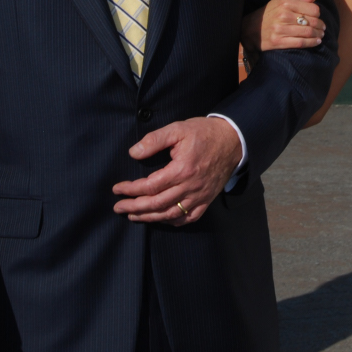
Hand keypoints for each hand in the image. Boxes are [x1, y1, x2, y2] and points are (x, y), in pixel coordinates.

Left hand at [112, 116, 242, 224]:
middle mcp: (190, 186)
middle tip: (118, 207)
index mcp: (182, 169)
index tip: (117, 189)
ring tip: (133, 216)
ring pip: (171, 214)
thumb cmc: (204, 133)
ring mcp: (200, 196)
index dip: (131, 189)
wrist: (233, 140)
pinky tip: (161, 219)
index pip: (150, 186)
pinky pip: (189, 218)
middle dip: (135, 207)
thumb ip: (154, 140)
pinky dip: (173, 222)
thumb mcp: (178, 129)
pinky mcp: (207, 200)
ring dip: (150, 217)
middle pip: (157, 204)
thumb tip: (133, 153)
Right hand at [240, 0, 324, 54]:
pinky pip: (300, 43)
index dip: (318, 13)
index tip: (318, 17)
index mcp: (285, 3)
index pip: (312, 8)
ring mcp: (280, 29)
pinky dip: (311, 43)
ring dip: (318, 35)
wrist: (250, 29)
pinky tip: (316, 42)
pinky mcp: (278, 42)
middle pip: (311, 21)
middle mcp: (283, 15)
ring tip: (320, 35)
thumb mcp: (281, 1)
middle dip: (320, 26)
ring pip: (307, 32)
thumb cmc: (269, 13)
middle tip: (323, 28)